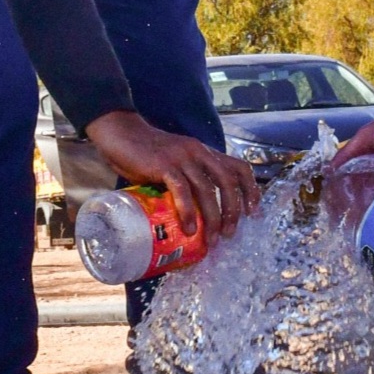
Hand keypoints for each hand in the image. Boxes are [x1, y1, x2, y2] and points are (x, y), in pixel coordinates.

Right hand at [84, 109, 258, 241]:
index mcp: (205, 152)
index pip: (239, 167)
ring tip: (211, 239)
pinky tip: (189, 229)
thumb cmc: (146, 152)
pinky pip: (182, 190)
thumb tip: (196, 213)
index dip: (251, 190)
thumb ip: (188, 179)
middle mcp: (199, 153)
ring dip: (212, 218)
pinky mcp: (164, 165)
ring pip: (207, 190)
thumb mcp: (176, 162)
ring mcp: (182, 158)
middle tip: (230, 233)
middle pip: (228, 182)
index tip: (252, 212)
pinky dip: (187, 212)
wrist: (121, 133)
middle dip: (233, 210)